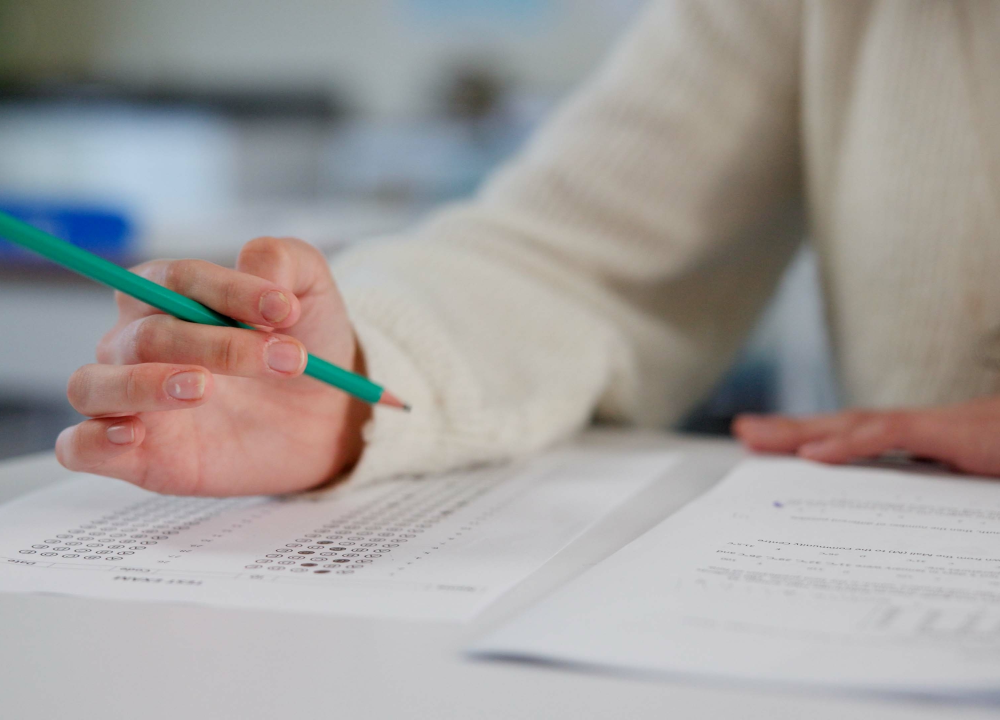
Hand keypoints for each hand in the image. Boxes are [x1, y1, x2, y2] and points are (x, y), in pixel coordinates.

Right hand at [56, 237, 369, 495]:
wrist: (328, 414)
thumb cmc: (305, 342)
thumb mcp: (310, 291)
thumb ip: (284, 260)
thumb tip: (253, 262)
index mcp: (167, 296)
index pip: (173, 281)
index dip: (227, 290)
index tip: (285, 308)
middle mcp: (136, 344)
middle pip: (149, 335)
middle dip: (222, 346)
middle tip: (286, 358)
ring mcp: (130, 400)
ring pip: (93, 384)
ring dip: (144, 384)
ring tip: (204, 387)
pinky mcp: (135, 454)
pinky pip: (80, 447)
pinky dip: (94, 441)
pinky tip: (133, 436)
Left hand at [733, 396, 999, 476]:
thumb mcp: (971, 486)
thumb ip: (933, 495)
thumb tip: (897, 524)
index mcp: (925, 443)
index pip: (855, 439)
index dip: (812, 441)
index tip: (769, 448)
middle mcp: (921, 430)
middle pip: (841, 428)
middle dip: (789, 430)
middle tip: (742, 432)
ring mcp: (936, 427)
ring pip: (853, 425)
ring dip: (802, 431)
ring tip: (755, 436)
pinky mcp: (954, 432)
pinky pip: (891, 435)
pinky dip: (851, 443)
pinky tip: (814, 454)